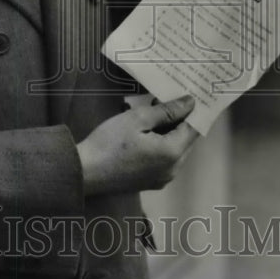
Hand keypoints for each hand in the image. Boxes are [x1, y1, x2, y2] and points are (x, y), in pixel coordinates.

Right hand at [76, 95, 199, 196]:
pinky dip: (161, 144)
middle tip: (166, 100)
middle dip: (179, 120)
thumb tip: (190, 103)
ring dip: (169, 132)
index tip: (190, 95)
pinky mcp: (151, 183)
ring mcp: (163, 178)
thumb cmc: (110, 142)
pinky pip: (165, 160)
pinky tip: (146, 133)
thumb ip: (167, 111)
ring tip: (152, 114)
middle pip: (186, 140)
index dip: (194, 111)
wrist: (85, 172)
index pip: (194, 128)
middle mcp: (173, 169)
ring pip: (176, 150)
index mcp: (173, 153)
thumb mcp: (138, 119)